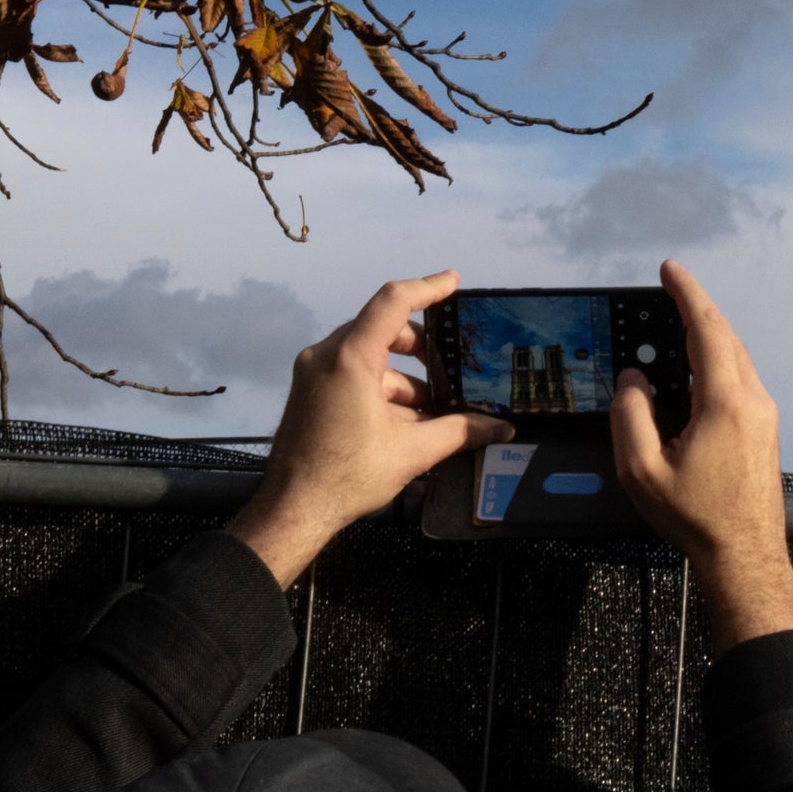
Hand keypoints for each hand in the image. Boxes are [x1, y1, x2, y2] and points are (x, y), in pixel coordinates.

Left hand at [229, 271, 504, 589]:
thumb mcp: (411, 452)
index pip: (393, 302)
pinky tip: (407, 422)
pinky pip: (353, 374)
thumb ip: (460, 432)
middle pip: (382, 329)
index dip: (427, 288)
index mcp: (349, 358)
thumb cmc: (344, 478)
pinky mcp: (311, 390)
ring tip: (434, 410)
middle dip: (421, 347)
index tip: (453, 282)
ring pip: (370, 357)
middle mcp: (326, 356)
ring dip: (404, 378)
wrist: (292, 510)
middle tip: (452, 364)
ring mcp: (314, 372)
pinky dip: (382, 389)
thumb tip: (500, 427)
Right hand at [609, 261, 792, 654]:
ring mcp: (764, 414)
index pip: (706, 330)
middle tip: (666, 293)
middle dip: (695, 310)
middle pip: (725, 337)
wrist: (745, 554)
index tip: (669, 270)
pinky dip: (716, 361)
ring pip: (736, 357)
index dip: (686, 294)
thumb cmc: (696, 518)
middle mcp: (753, 400)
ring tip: (674, 330)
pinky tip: (694, 373)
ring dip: (707, 336)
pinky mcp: (766, 429)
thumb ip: (631, 415)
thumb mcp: (642, 471)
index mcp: (725, 403)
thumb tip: (634, 378)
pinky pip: (741, 378)